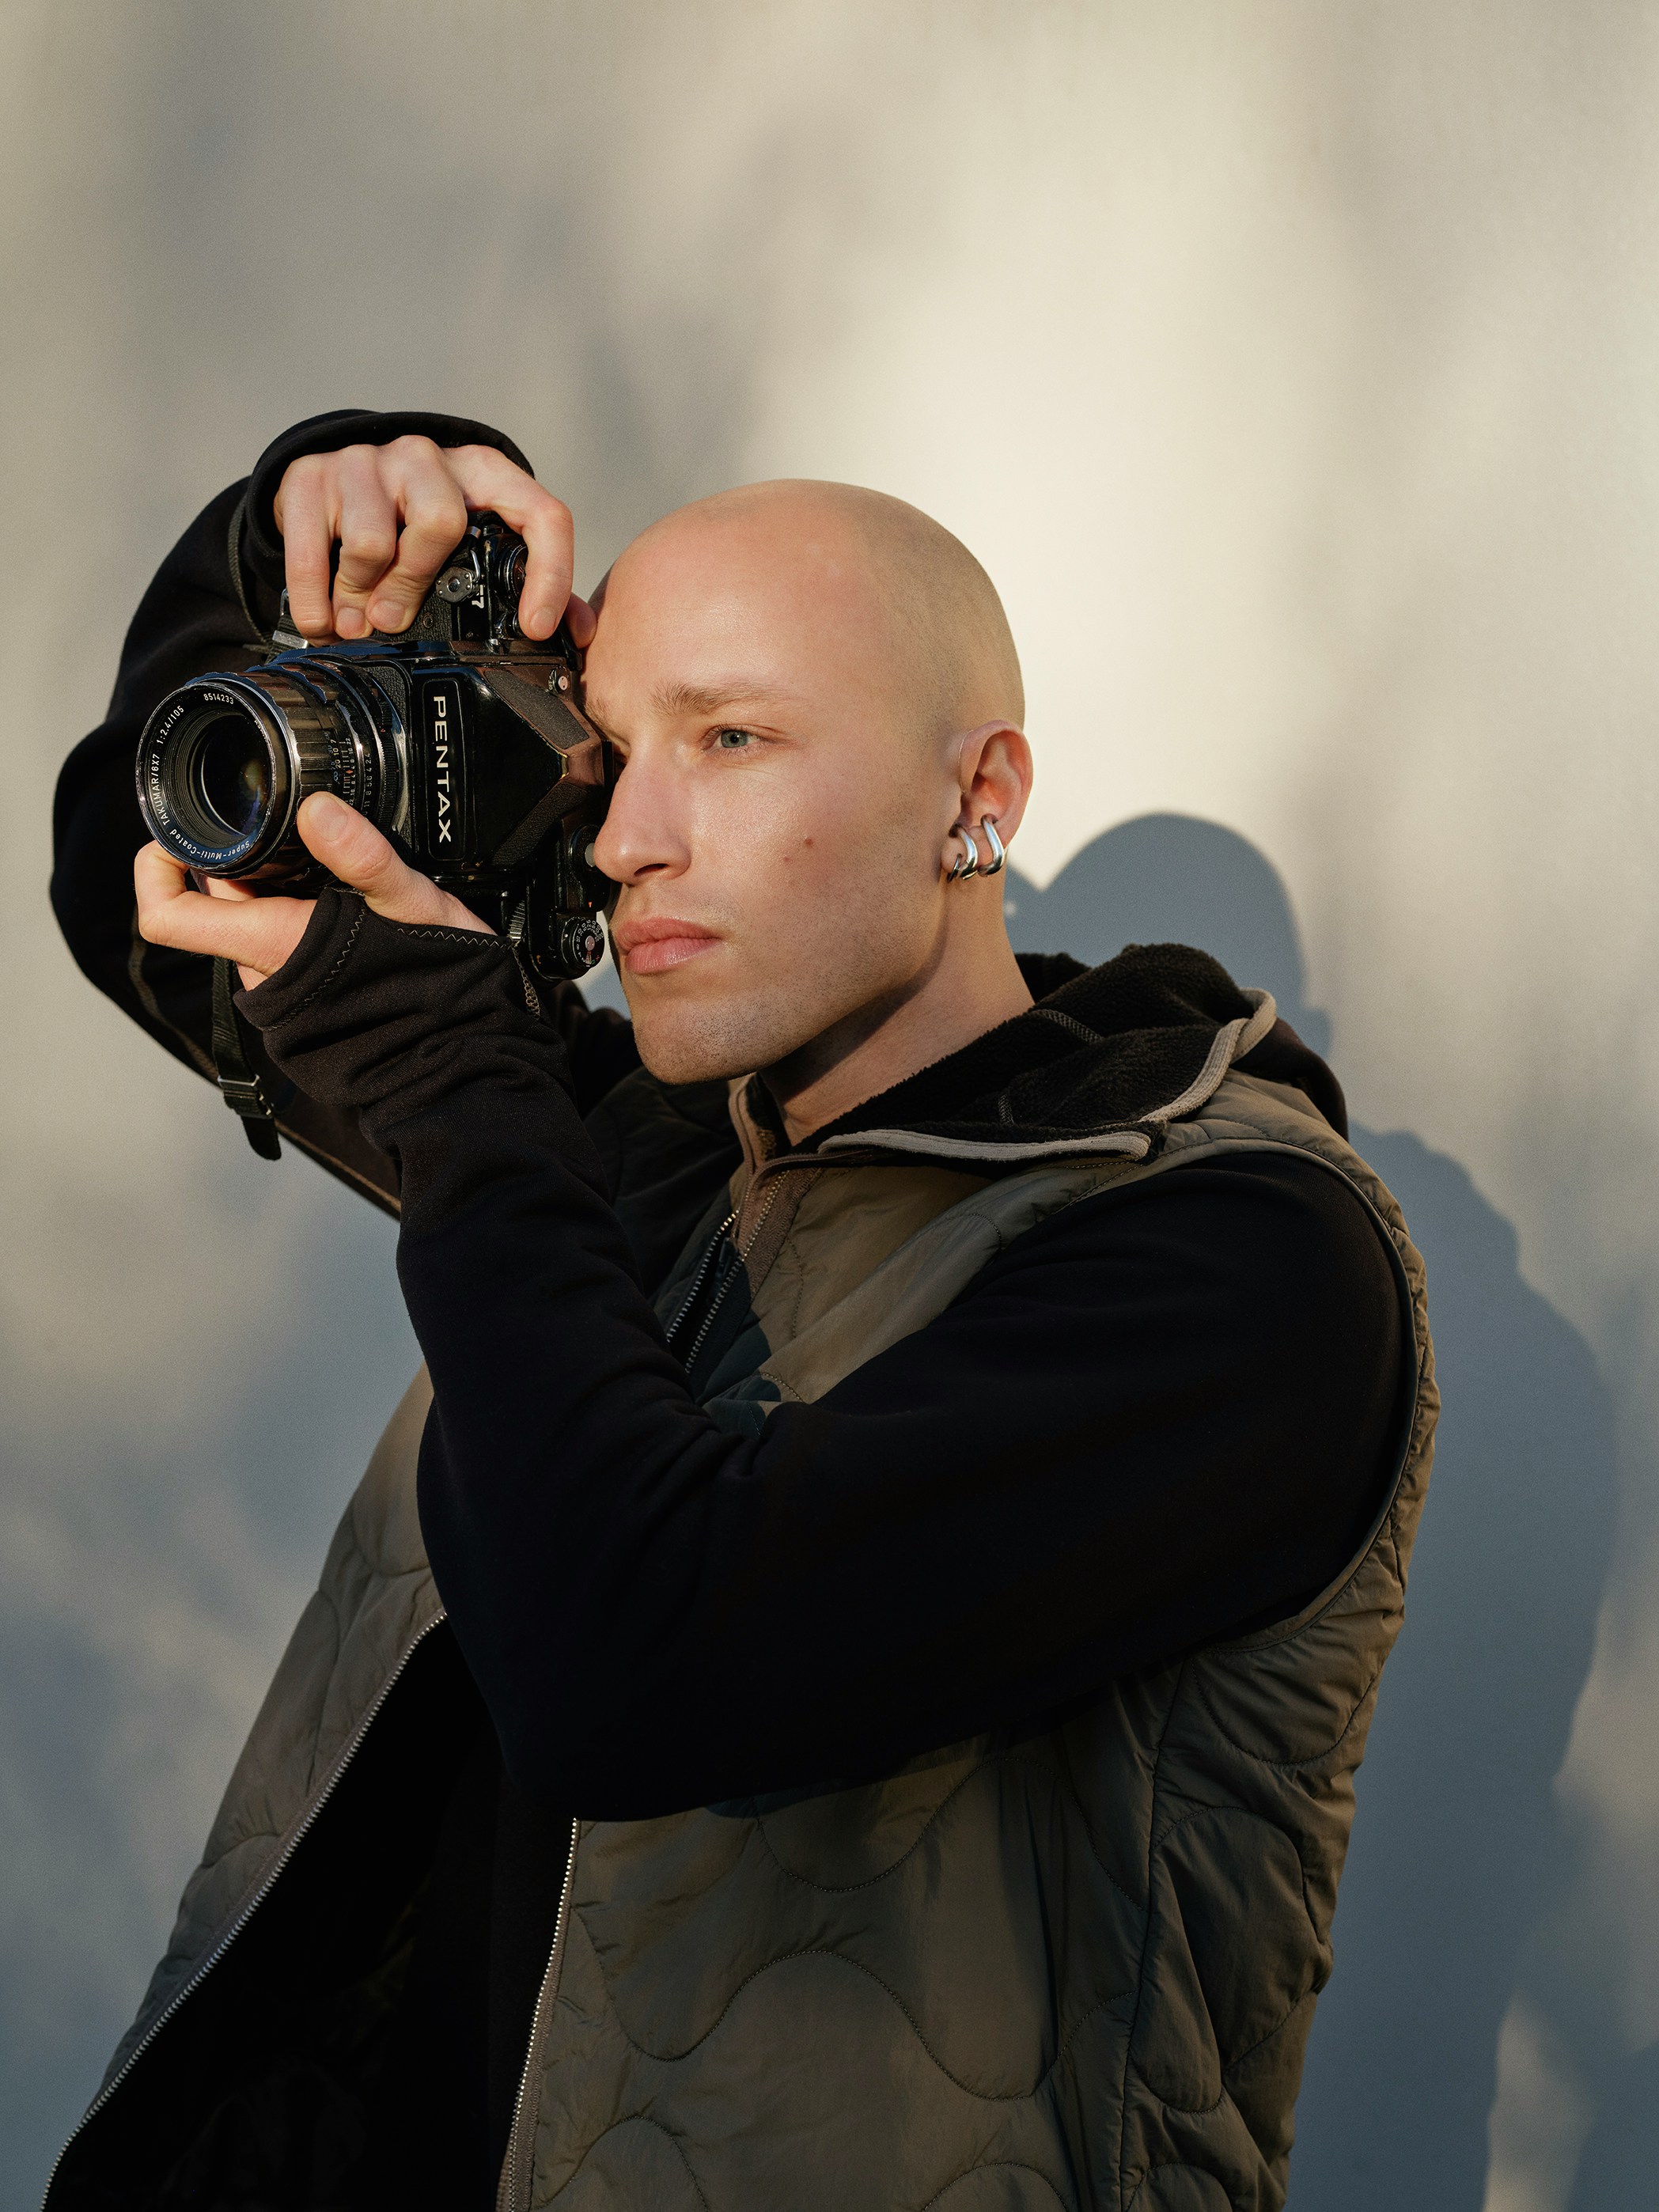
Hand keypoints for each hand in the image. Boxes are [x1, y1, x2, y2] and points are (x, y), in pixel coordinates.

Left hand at [135, 793, 490, 989]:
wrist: (464, 1053)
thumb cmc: (439, 987)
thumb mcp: (413, 903)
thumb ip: (364, 855)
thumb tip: (317, 808)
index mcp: (270, 944)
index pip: (168, 915)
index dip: (158, 865)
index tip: (183, 831)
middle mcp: (263, 969)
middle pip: (215, 902)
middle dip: (241, 860)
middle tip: (288, 828)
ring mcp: (282, 984)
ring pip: (250, 917)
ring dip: (274, 883)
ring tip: (326, 863)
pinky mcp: (305, 990)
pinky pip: (279, 938)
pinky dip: (296, 909)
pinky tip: (341, 900)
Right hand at [273, 435, 596, 646]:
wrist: (332, 475)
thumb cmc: (413, 517)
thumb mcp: (471, 536)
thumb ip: (523, 579)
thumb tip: (575, 632)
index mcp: (483, 473)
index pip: (540, 513)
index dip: (549, 574)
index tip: (537, 629)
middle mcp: (427, 457)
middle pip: (441, 523)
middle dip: (416, 586)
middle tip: (395, 623)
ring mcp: (366, 461)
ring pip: (371, 541)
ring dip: (360, 597)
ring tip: (357, 623)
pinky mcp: (310, 476)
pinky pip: (311, 552)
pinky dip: (315, 602)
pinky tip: (323, 621)